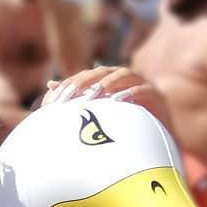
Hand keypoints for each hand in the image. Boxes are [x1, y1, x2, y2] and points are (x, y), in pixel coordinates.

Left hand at [41, 65, 171, 127]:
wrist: (154, 135)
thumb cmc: (122, 121)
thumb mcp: (96, 110)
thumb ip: (76, 96)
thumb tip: (50, 84)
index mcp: (109, 78)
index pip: (86, 76)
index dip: (71, 84)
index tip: (56, 99)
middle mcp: (124, 77)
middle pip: (103, 71)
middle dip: (86, 81)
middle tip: (71, 95)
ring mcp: (141, 83)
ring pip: (124, 74)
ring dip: (108, 82)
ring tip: (93, 94)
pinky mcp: (155, 94)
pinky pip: (143, 88)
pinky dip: (131, 91)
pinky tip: (117, 100)